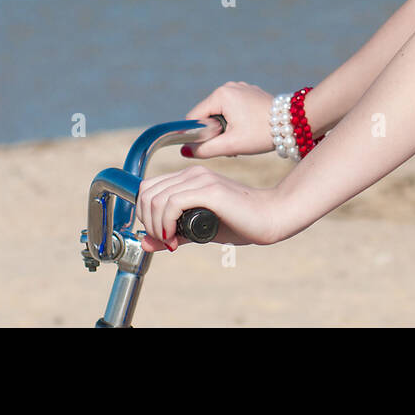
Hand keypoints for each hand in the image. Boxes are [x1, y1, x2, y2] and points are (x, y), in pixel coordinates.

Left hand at [135, 164, 285, 250]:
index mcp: (189, 177)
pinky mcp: (210, 190)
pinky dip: (166, 224)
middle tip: (163, 240)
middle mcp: (193, 173)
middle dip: (147, 220)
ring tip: (171, 241)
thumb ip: (172, 233)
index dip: (144, 213)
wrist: (271, 217)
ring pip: (156, 198)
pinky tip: (175, 238)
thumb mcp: (197, 229)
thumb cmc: (240, 222)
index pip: (148, 187)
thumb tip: (144, 242)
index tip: (159, 235)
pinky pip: (172, 203)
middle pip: (146, 191)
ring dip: (156, 226)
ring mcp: (201, 179)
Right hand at [179, 81, 277, 158]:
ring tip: (241, 140)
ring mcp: (240, 88)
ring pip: (220, 114)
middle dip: (215, 133)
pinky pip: (232, 109)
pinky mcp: (249, 93)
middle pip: (207, 115)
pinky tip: (248, 131)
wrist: (294, 122)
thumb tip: (184, 151)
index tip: (213, 146)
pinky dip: (235, 122)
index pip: (194, 118)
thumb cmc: (262, 133)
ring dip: (225, 129)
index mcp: (221, 95)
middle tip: (231, 146)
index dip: (199, 135)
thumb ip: (205, 149)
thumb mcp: (231, 145)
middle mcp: (228, 87)